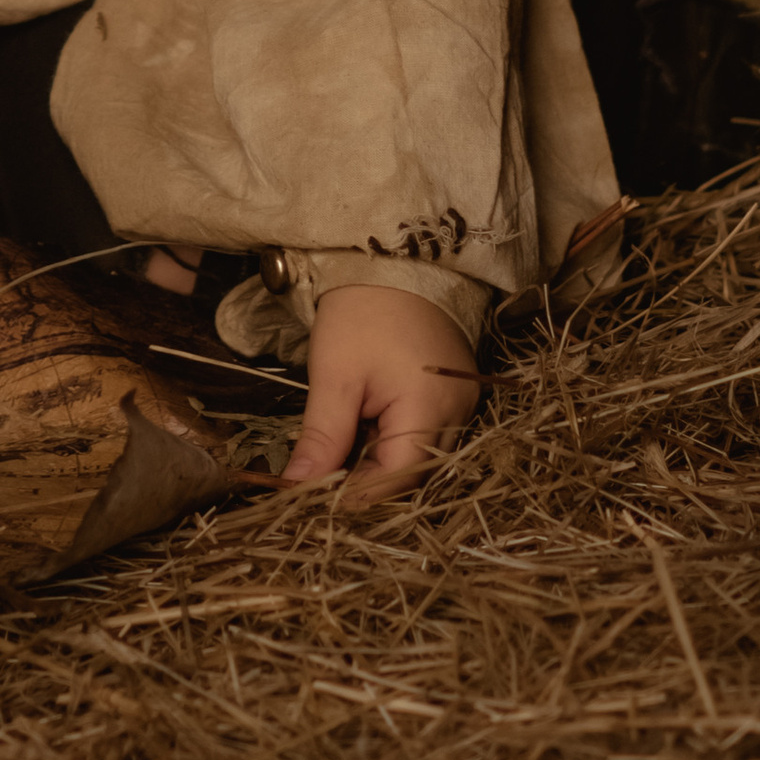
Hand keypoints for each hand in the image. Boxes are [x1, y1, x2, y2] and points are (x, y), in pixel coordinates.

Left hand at [283, 282, 478, 505]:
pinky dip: (391, 443)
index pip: (397, 478)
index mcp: (433, 408)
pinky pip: (425, 437)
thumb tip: (297, 489)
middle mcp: (460, 412)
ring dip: (378, 463)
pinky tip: (362, 431)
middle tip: (320, 480)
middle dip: (365, 483)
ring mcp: (462, 403)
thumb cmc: (360, 312)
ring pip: (419, 459)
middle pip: (413, 475)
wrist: (392, 258)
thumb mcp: (334, 376)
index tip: (313, 500)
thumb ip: (322, 439)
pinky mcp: (454, 394)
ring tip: (338, 451)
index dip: (355, 496)